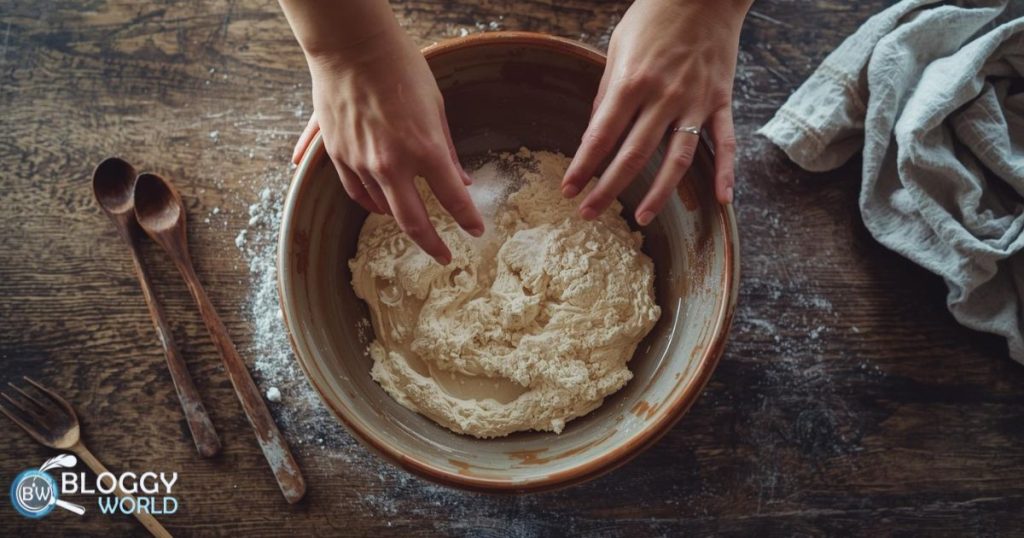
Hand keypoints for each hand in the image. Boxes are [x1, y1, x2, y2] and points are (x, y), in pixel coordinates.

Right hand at [292, 27, 482, 264]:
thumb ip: (447, 151)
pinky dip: (372, 204)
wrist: (351, 46)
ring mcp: (361, 162)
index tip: (476, 232)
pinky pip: (356, 193)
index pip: (453, 200)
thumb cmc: (401, 69)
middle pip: (414, 222)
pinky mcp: (337, 156)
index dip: (468, 220)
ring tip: (413, 223)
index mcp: (425, 149)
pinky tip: (382, 206)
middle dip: (432, 245)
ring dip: (401, 220)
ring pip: (383, 210)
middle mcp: (392, 163)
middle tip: (444, 257)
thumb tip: (462, 182)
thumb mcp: (435, 108)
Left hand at [562, 0, 749, 223]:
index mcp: (631, 82)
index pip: (600, 137)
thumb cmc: (654, 16)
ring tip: (642, 218)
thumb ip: (607, 93)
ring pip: (677, 160)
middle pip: (633, 156)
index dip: (581, 167)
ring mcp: (695, 102)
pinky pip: (725, 144)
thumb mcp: (617, 48)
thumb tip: (595, 133)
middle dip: (607, 189)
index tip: (567, 190)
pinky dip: (726, 173)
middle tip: (588, 214)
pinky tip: (721, 201)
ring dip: (659, 194)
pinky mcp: (721, 101)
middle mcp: (663, 97)